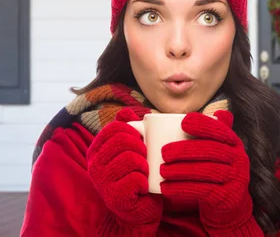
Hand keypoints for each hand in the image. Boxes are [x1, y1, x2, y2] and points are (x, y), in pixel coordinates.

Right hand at [87, 108, 162, 228]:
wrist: (140, 208)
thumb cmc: (137, 174)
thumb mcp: (132, 149)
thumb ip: (128, 129)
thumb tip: (126, 112)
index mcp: (97, 149)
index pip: (115, 127)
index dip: (134, 131)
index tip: (140, 142)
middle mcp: (94, 164)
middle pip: (123, 140)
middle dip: (141, 147)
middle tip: (144, 158)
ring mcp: (102, 182)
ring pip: (131, 158)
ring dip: (144, 164)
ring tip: (143, 173)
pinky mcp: (114, 197)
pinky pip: (135, 179)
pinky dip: (145, 181)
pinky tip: (142, 186)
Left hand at [160, 111, 252, 228]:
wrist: (229, 204)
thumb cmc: (215, 172)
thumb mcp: (217, 151)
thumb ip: (212, 133)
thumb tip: (205, 114)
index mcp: (234, 143)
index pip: (221, 131)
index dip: (203, 124)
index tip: (183, 122)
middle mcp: (240, 158)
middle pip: (211, 151)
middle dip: (185, 149)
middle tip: (164, 152)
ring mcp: (236, 178)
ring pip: (206, 171)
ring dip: (180, 170)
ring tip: (161, 170)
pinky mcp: (228, 197)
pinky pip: (203, 191)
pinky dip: (182, 189)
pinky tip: (166, 187)